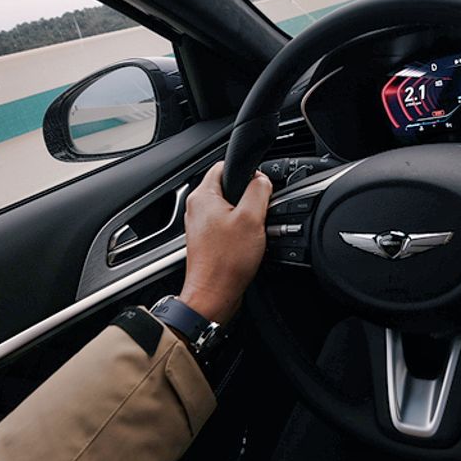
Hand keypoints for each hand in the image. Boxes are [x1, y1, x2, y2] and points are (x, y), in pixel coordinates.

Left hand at [178, 161, 272, 323]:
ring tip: (253, 231)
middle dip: (248, 197)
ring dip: (245, 216)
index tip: (259, 186)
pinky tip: (247, 243)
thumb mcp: (251, 219)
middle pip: (229, 187)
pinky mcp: (207, 240)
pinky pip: (227, 225)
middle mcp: (197, 208)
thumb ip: (259, 191)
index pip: (224, 165)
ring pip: (229, 208)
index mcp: (203, 196)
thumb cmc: (226, 262)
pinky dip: (239, 230)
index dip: (247, 171)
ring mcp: (200, 225)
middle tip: (259, 213)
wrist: (213, 295)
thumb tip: (262, 179)